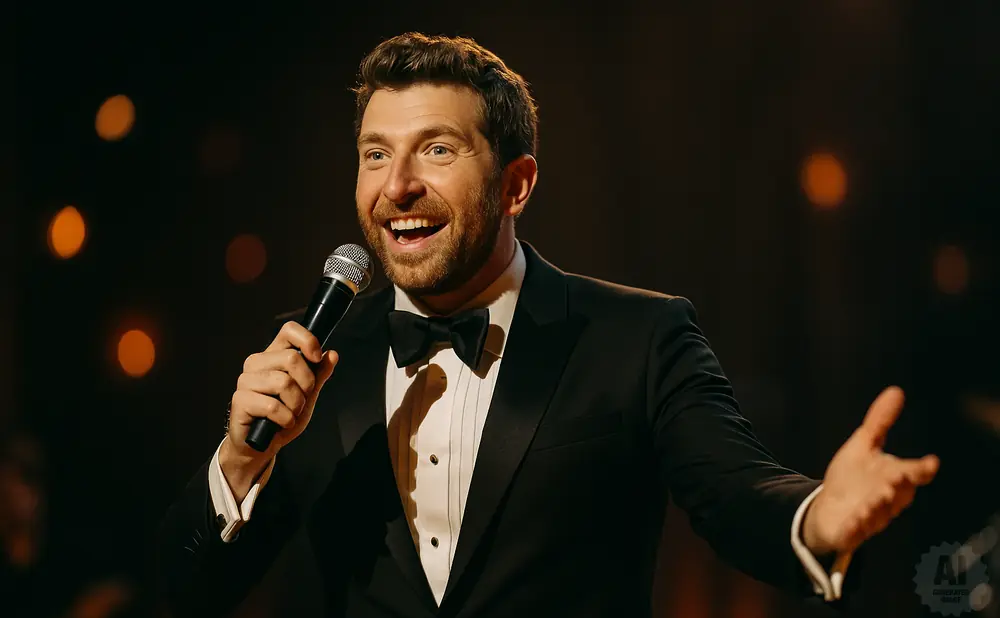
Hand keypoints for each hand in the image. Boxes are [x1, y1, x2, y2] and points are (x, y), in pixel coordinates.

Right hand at [220, 321, 337, 499]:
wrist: (262, 445)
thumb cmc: (283, 417)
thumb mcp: (308, 394)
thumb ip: (319, 374)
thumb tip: (332, 354)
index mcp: (273, 355)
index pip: (289, 330)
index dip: (307, 341)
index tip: (317, 357)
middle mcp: (257, 363)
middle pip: (291, 358)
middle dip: (306, 384)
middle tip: (301, 400)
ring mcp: (246, 380)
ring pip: (283, 383)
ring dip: (295, 404)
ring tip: (290, 413)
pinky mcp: (240, 400)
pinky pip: (273, 406)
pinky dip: (285, 419)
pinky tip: (281, 423)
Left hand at [802, 386, 938, 556]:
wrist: (827, 509)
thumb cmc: (851, 478)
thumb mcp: (862, 445)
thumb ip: (879, 423)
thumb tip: (895, 391)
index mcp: (892, 478)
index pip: (912, 474)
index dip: (921, 470)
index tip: (931, 463)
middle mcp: (886, 500)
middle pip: (898, 495)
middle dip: (900, 486)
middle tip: (900, 477)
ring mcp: (869, 518)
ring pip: (879, 515)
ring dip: (879, 506)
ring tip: (877, 497)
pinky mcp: (850, 532)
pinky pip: (855, 532)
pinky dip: (856, 527)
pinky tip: (855, 519)